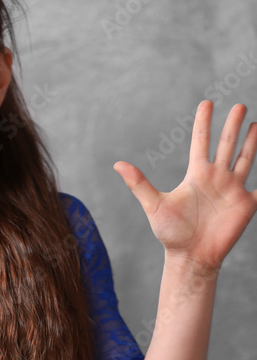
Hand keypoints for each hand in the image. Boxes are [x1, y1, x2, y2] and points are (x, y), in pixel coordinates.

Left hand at [113, 101, 256, 274]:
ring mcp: (232, 190)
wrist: (191, 257)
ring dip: (252, 142)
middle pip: (227, 144)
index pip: (201, 141)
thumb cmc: (171, 234)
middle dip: (234, 125)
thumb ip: (139, 183)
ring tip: (256, 124)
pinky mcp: (246, 204)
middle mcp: (216, 178)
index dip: (204, 122)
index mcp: (197, 175)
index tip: (207, 103)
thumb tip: (117, 164)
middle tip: (241, 105)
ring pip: (246, 159)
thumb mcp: (153, 205)